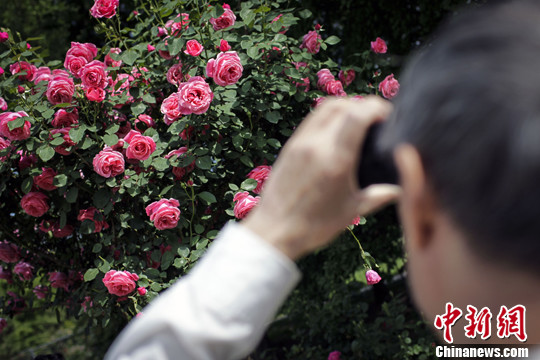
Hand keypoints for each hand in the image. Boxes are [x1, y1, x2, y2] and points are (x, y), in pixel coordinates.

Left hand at [242, 96, 400, 259]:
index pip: (357, 115)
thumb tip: (402, 188)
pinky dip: (329, 116)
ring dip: (345, 106)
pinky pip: (312, 120)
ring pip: (325, 108)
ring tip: (358, 121)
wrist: (274, 230)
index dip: (376, 107)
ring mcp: (300, 143)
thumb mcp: (351, 211)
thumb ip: (379, 195)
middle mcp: (316, 144)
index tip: (389, 115)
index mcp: (335, 159)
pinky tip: (337, 130)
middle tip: (376, 118)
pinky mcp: (290, 146)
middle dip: (363, 105)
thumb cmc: (314, 225)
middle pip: (342, 105)